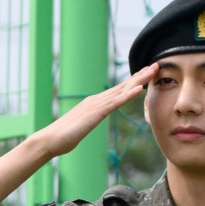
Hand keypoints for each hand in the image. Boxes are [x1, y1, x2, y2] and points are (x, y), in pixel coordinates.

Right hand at [34, 63, 157, 158]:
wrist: (49, 140)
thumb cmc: (62, 138)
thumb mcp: (80, 128)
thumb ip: (87, 122)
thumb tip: (87, 124)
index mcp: (93, 104)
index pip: (117, 91)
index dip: (132, 81)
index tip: (146, 74)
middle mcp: (95, 100)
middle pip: (122, 86)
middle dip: (140, 75)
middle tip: (155, 65)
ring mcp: (95, 105)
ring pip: (121, 91)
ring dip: (138, 80)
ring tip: (152, 71)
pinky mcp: (95, 113)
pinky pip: (115, 103)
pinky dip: (128, 95)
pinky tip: (139, 89)